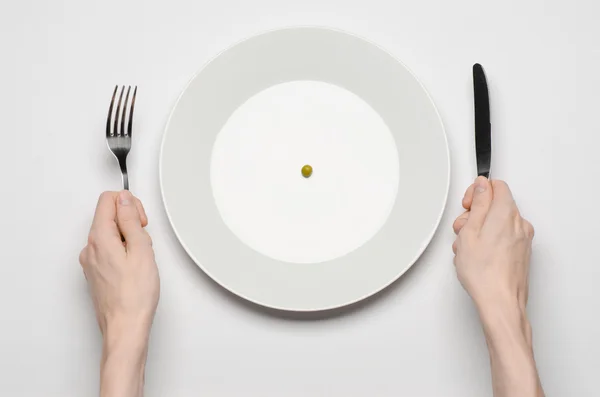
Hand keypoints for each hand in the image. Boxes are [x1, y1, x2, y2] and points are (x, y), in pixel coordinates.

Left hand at [79, 190, 158, 396]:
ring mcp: (91, 261)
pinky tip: (134, 269)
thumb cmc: (135, 295)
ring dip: (129, 239)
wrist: (125, 328)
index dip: (129, 204)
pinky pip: (109, 250)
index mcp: (99, 238)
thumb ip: (131, 219)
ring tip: (141, 260)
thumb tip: (124, 199)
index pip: (108, 200)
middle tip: (144, 243)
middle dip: (131, 222)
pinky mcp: (96, 272)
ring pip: (111, 234)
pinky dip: (124, 252)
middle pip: (109, 216)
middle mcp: (89, 248)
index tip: (141, 221)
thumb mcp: (141, 249)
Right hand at [452, 177, 533, 314]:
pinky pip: (503, 236)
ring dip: (480, 229)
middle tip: (463, 229)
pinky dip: (489, 240)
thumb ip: (479, 203)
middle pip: (495, 204)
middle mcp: (519, 223)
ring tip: (467, 247)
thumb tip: (482, 186)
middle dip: (475, 213)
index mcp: (506, 213)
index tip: (467, 205)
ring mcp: (522, 238)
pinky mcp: (521, 251)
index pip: (496, 186)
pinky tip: (477, 255)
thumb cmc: (484, 272)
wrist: (500, 301)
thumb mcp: (470, 230)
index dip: (477, 192)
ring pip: (497, 222)